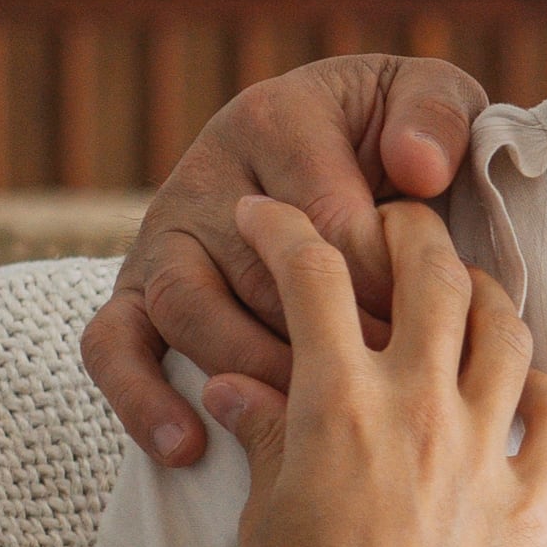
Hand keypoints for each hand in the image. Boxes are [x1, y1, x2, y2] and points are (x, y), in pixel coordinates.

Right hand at [81, 54, 489, 467]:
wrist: (344, 143)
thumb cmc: (397, 133)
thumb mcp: (430, 99)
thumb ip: (435, 115)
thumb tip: (419, 165)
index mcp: (280, 118)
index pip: (331, 220)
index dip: (382, 284)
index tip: (426, 332)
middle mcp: (208, 174)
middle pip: (260, 274)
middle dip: (326, 341)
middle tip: (385, 398)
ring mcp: (164, 235)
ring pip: (186, 310)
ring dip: (249, 370)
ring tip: (304, 423)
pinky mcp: (134, 288)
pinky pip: (111, 344)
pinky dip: (140, 397)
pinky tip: (187, 448)